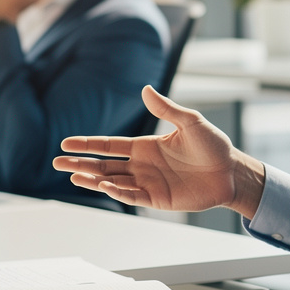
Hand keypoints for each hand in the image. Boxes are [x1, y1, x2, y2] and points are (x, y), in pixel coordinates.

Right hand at [54, 86, 266, 217]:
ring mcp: (148, 183)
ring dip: (93, 180)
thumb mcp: (190, 122)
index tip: (66, 143)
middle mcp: (142, 165)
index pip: (109, 145)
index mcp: (145, 146)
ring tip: (73, 176)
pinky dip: (117, 192)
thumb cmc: (213, 145)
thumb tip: (145, 89)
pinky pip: (132, 196)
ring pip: (113, 182)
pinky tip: (103, 186)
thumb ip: (166, 109)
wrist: (231, 171)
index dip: (88, 144)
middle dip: (81, 164)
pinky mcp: (157, 200)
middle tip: (57, 163)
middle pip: (104, 165)